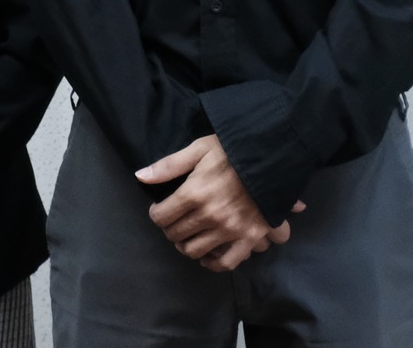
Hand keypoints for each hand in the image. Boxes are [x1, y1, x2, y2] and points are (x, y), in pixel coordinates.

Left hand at [136, 136, 304, 271]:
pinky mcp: (248, 238)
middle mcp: (210, 216)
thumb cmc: (233, 149)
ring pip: (195, 251)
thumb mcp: (199, 148)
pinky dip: (213, 264)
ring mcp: (230, 230)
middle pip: (176, 234)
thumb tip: (140, 176)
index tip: (160, 209)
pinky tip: (207, 257)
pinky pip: (226, 262)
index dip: (157, 214)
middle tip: (174, 221)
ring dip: (186, 245)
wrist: (272, 155)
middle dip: (169, 229)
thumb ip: (169, 165)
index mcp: (194, 193)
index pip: (162, 216)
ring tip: (188, 236)